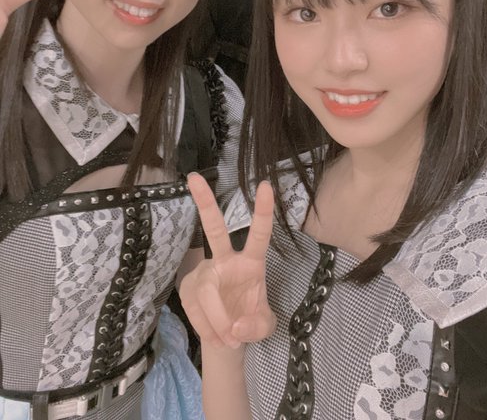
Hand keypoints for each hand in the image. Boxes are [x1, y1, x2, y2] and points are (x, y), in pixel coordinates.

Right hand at [180, 173, 275, 348]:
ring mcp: (204, 271)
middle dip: (205, 203)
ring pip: (207, 290)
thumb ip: (257, 327)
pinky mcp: (188, 286)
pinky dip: (207, 327)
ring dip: (217, 320)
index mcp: (252, 262)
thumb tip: (236, 325)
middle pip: (215, 230)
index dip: (262, 211)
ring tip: (229, 340)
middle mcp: (227, 260)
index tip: (266, 184)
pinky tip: (215, 335)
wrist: (228, 338)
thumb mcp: (264, 329)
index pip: (260, 234)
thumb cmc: (250, 322)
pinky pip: (195, 307)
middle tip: (193, 177)